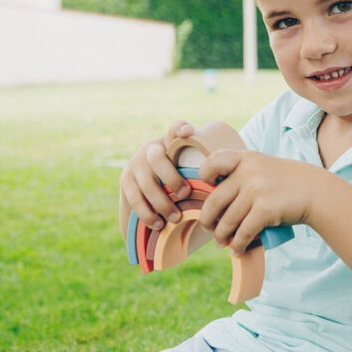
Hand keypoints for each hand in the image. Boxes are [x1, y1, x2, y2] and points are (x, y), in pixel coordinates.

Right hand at [119, 120, 194, 238]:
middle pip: (157, 159)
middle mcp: (150, 150)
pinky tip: (158, 224)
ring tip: (175, 217)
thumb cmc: (180, 179)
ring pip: (145, 183)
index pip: (173, 130)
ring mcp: (135, 164)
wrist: (146, 187)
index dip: (179, 128)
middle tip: (186, 193)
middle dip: (171, 178)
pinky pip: (134, 198)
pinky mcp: (125, 181)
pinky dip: (147, 213)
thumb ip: (201, 171)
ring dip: (161, 202)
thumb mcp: (188, 168)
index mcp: (169, 143)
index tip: (189, 132)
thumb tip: (225, 184)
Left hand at [199, 150, 318, 255]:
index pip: (213, 161)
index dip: (204, 175)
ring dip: (222, 236)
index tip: (208, 187)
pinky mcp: (265, 209)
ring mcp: (256, 190)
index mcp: (245, 158)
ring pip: (227, 221)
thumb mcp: (262, 167)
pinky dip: (238, 245)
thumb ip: (240, 175)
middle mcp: (248, 171)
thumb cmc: (287, 183)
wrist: (317, 192)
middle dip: (208, 219)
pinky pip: (243, 232)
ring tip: (222, 242)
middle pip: (214, 200)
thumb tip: (213, 205)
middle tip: (209, 229)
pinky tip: (237, 250)